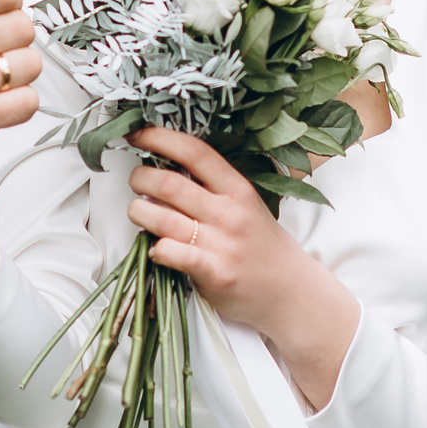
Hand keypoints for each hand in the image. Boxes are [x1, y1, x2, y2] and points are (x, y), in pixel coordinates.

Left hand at [124, 127, 359, 409]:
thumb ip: (211, 189)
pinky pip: (172, 253)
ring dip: (139, 212)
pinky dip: (156, 248)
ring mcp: (222, 243)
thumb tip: (162, 169)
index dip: (161, 138)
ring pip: (161, 218)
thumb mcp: (246, 206)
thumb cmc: (261, 246)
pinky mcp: (215, 273)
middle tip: (136, 182)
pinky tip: (156, 248)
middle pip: (170, 183)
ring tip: (139, 212)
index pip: (196, 152)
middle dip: (140, 178)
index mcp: (238, 189)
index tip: (138, 135)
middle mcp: (230, 212)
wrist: (290, 292)